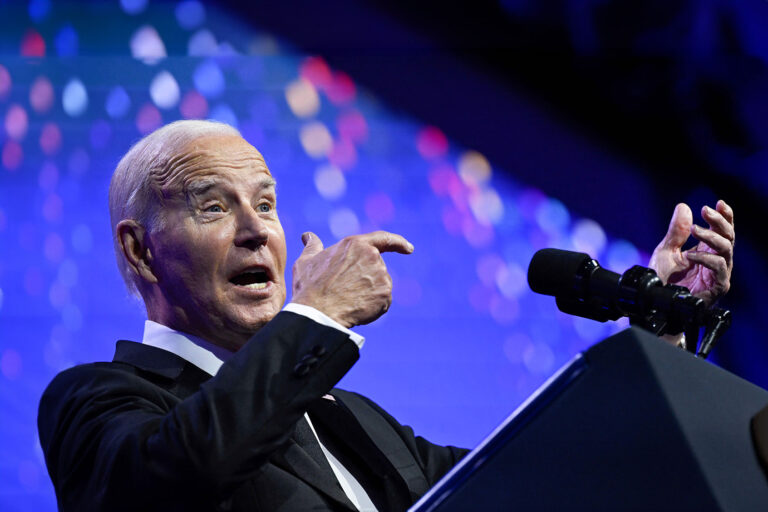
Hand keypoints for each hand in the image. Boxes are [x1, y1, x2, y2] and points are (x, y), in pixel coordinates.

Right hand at [291, 231, 413, 327]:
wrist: (318, 313)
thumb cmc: (309, 287)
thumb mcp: (306, 262)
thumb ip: (312, 246)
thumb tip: (308, 236)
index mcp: (356, 244)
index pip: (383, 239)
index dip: (398, 243)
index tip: (408, 249)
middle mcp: (373, 257)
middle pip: (377, 269)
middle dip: (366, 280)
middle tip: (345, 291)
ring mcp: (381, 276)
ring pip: (380, 286)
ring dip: (369, 294)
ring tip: (348, 300)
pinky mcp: (386, 294)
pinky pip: (382, 302)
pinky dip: (373, 307)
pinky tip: (357, 310)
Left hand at [648, 200, 733, 305]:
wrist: (657, 303)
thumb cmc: (664, 280)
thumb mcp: (666, 250)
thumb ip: (675, 232)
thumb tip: (684, 207)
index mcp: (707, 250)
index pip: (722, 230)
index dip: (724, 216)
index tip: (719, 203)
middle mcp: (716, 260)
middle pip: (728, 237)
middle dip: (719, 221)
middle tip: (706, 210)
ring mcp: (718, 273)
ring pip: (726, 250)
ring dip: (711, 237)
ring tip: (694, 230)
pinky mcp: (718, 286)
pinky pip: (719, 268)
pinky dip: (706, 258)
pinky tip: (691, 255)